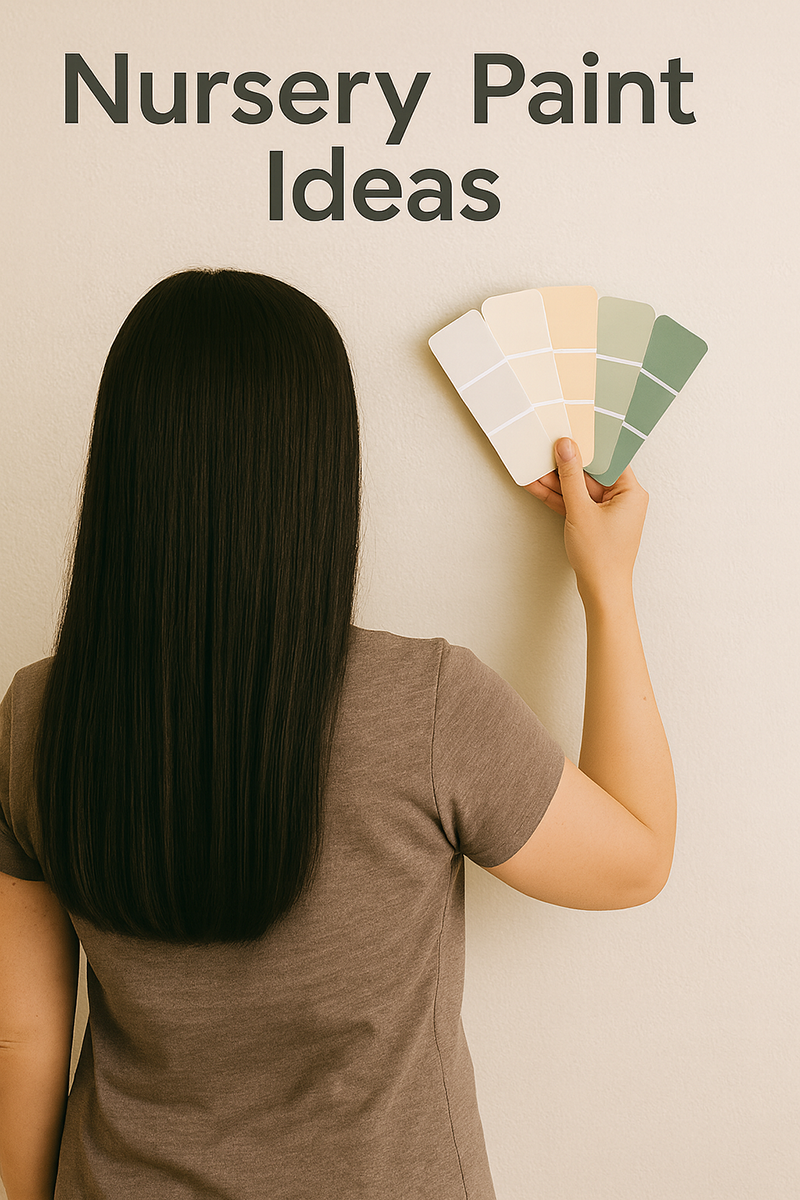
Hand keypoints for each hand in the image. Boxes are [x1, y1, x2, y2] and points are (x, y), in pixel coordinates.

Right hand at [525, 438, 647, 604]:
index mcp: (631, 492)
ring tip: (533, 468)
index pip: (609, 458)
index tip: (569, 432)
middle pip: (591, 473)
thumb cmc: (601, 556)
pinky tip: (537, 487)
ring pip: (580, 489)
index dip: (588, 445)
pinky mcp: (595, 523)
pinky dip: (559, 498)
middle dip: (566, 465)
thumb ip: (571, 476)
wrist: (601, 592)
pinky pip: (576, 504)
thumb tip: (566, 447)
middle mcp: (623, 499)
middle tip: (545, 448)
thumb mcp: (581, 510)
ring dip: (557, 482)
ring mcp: (608, 512)